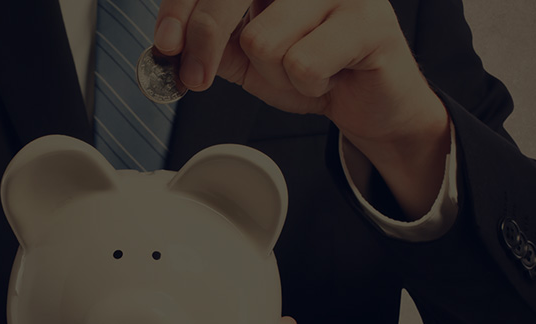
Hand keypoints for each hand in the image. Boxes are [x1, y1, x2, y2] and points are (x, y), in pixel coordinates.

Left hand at [155, 0, 450, 217]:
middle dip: (205, 41)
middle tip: (196, 78)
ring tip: (303, 71)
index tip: (165, 42)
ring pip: (264, 40)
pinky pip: (304, 64)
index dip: (181, 8)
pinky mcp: (370, 19)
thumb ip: (211, 43)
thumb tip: (168, 45)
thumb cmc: (314, 69)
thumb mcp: (248, 57)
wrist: (371, 102)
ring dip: (276, 74)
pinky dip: (308, 85)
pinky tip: (329, 76)